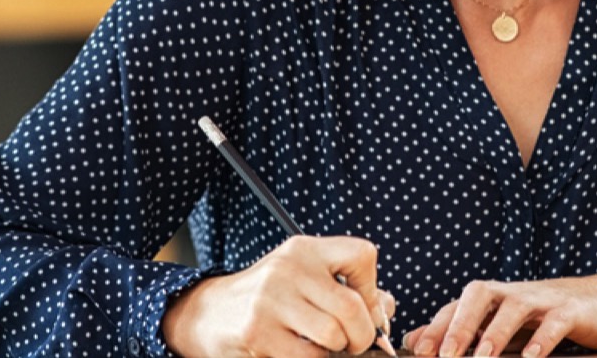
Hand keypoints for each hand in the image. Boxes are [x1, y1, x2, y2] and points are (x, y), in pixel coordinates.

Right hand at [162, 235, 395, 357]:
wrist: (209, 312)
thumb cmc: (268, 298)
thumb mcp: (305, 279)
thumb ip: (349, 289)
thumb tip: (387, 311)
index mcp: (305, 249)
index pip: (362, 255)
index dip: (374, 290)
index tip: (367, 308)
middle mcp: (289, 268)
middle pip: (352, 307)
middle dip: (362, 335)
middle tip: (354, 343)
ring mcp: (271, 300)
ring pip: (333, 336)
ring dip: (337, 350)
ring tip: (325, 347)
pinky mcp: (258, 333)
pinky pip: (308, 357)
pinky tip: (301, 352)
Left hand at [403, 268, 596, 357]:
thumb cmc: (544, 317)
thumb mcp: (502, 324)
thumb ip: (463, 331)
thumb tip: (414, 339)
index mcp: (495, 296)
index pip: (458, 304)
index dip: (436, 326)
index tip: (418, 354)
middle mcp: (514, 292)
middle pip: (479, 293)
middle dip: (460, 324)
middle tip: (445, 356)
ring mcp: (543, 299)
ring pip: (514, 306)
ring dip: (494, 334)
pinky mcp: (571, 311)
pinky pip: (554, 322)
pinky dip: (541, 341)